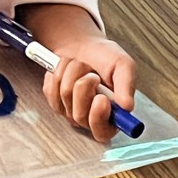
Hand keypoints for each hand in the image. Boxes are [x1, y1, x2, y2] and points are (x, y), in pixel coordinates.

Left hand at [19, 4, 137, 142]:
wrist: (84, 45)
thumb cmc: (105, 57)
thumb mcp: (123, 65)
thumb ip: (127, 86)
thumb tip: (127, 107)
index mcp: (112, 115)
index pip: (102, 133)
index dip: (99, 118)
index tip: (101, 99)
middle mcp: (90, 118)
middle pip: (79, 115)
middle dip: (84, 85)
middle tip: (93, 74)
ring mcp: (70, 111)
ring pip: (64, 97)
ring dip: (72, 73)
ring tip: (82, 67)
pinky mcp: (54, 100)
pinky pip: (50, 90)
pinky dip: (58, 72)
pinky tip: (68, 70)